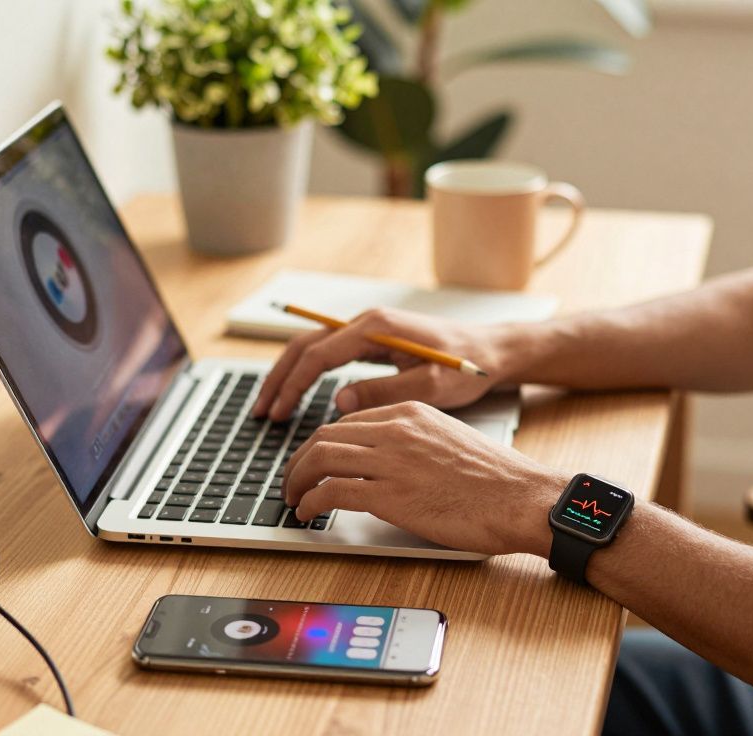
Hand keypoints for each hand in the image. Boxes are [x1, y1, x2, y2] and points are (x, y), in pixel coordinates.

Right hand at [252, 308, 507, 421]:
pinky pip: (327, 352)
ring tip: (270, 406)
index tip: (278, 412)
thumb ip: (383, 391)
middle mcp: (366, 322)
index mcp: (377, 328)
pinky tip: (297, 394)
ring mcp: (367, 329)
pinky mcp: (372, 340)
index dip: (294, 384)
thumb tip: (338, 400)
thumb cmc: (467, 367)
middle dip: (279, 378)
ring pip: (311, 346)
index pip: (319, 354)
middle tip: (261, 411)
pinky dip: (305, 371)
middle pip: (305, 345)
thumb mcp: (429, 386)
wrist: (491, 351)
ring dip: (287, 374)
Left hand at [281, 401, 564, 556]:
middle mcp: (395, 430)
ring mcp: (391, 461)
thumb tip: (385, 463)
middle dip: (300, 460)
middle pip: (325, 436)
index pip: (348, 421)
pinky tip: (308, 514)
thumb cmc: (495, 479)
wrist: (521, 498)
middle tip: (292, 481)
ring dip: (298, 480)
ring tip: (293, 498)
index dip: (323, 444)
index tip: (315, 462)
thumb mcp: (448, 441)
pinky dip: (311, 502)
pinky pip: (332, 492)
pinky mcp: (389, 495)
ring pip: (321, 458)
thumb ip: (413, 443)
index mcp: (410, 412)